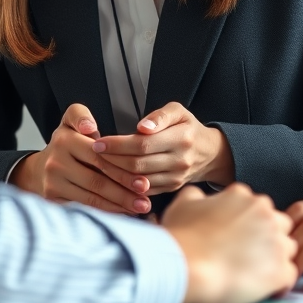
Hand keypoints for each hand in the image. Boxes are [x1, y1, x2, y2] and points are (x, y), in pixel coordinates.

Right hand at [9, 104, 152, 215]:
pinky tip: (121, 213)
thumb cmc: (65, 142)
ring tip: (139, 208)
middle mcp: (56, 163)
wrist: (39, 168)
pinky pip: (83, 207)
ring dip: (118, 205)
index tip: (143, 180)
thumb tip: (89, 127)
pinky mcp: (53, 200)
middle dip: (124, 191)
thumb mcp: (70, 120)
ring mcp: (53, 184)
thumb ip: (81, 116)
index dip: (123, 170)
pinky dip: (104, 211)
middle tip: (146, 199)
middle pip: (97, 180)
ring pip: (91, 197)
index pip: (99, 157)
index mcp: (64, 140)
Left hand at [91, 102, 234, 195]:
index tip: (99, 142)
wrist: (208, 153)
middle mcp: (180, 160)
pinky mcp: (170, 189)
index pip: (143, 144)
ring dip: (115, 173)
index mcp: (181, 138)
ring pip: (138, 180)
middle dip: (111, 159)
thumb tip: (141, 127)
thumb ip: (159, 116)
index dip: (118, 145)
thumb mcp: (178, 111)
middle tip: (94, 153)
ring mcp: (176, 178)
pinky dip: (125, 185)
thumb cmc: (187, 128)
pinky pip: (143, 191)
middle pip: (137, 164)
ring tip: (99, 163)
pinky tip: (112, 176)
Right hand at [163, 184, 297, 302]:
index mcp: (244, 196)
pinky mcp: (280, 269)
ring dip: (277, 259)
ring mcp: (275, 241)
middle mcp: (265, 213)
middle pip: (280, 225)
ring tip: (257, 274)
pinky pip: (291, 275)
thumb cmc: (182, 237)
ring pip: (289, 248)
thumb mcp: (183, 204)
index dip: (250, 225)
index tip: (240, 239)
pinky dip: (281, 284)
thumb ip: (197, 196)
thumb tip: (199, 197)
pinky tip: (267, 290)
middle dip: (269, 239)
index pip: (259, 208)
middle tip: (250, 256)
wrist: (185, 265)